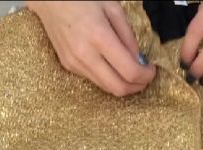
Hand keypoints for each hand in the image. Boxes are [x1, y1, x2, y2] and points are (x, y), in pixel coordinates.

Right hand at [27, 1, 155, 96]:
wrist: (49, 1)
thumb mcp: (112, 7)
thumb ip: (128, 35)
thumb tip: (139, 59)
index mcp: (99, 37)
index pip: (130, 71)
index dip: (146, 76)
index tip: (152, 69)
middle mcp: (85, 55)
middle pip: (118, 88)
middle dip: (137, 87)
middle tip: (145, 76)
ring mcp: (75, 64)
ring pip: (106, 88)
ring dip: (123, 85)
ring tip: (131, 71)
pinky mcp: (68, 66)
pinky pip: (95, 80)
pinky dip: (109, 78)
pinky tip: (112, 65)